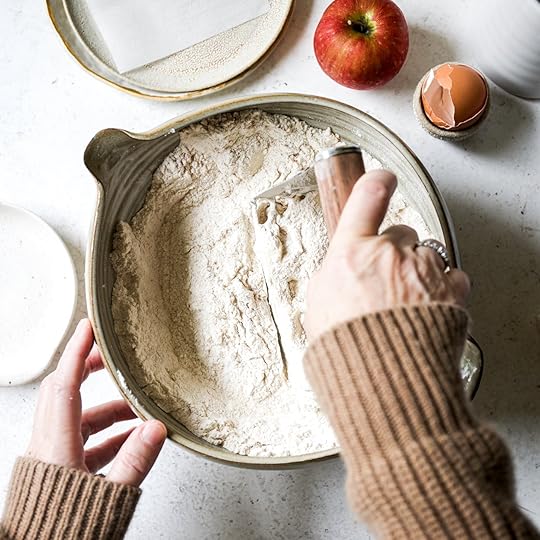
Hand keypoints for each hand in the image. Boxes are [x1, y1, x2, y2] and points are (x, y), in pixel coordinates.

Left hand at [26, 319, 166, 486]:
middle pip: (64, 392)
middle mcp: (50, 445)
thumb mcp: (108, 495)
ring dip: (107, 408)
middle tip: (109, 354)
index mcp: (56, 445)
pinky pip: (84, 440)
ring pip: (78, 418)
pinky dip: (107, 434)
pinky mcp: (60, 469)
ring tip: (137, 407)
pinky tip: (131, 438)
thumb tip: (156, 429)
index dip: (76, 352)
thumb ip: (135, 460)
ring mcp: (53, 456)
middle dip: (87, 369)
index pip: (64, 384)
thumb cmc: (63, 530)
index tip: (88, 328)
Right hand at [305, 170, 469, 340]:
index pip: (367, 197)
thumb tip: (341, 270)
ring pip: (426, 255)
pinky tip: (427, 310)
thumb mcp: (318, 309)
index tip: (382, 179)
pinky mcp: (450, 291)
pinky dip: (442, 289)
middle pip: (400, 233)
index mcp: (351, 254)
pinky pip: (450, 276)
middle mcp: (389, 255)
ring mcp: (423, 271)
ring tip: (405, 305)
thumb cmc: (348, 351)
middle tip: (385, 281)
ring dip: (418, 272)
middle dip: (394, 252)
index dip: (376, 183)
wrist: (385, 381)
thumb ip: (334, 277)